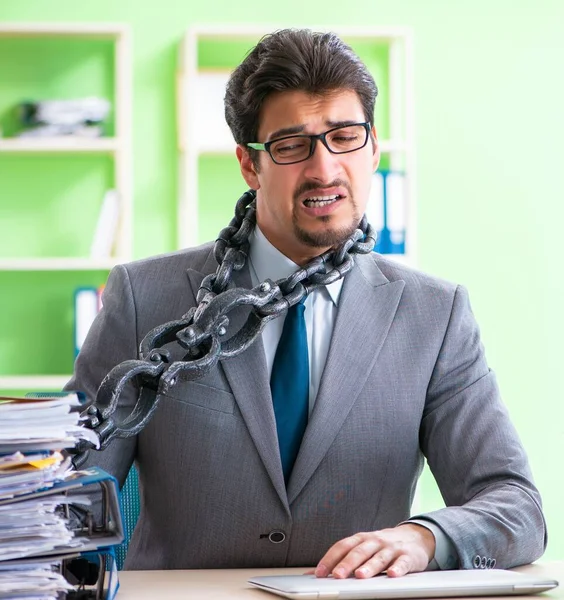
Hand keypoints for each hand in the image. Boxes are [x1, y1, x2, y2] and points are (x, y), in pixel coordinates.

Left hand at [314, 523, 435, 578]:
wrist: (414, 536)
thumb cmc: (383, 545)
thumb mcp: (364, 547)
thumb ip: (345, 558)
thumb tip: (317, 572)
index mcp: (361, 539)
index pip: (342, 546)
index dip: (330, 558)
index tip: (320, 572)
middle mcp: (375, 541)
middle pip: (359, 552)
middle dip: (347, 564)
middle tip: (337, 575)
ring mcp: (391, 548)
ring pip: (378, 558)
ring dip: (369, 567)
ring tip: (360, 576)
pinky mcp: (408, 556)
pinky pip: (402, 563)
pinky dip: (397, 568)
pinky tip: (392, 575)